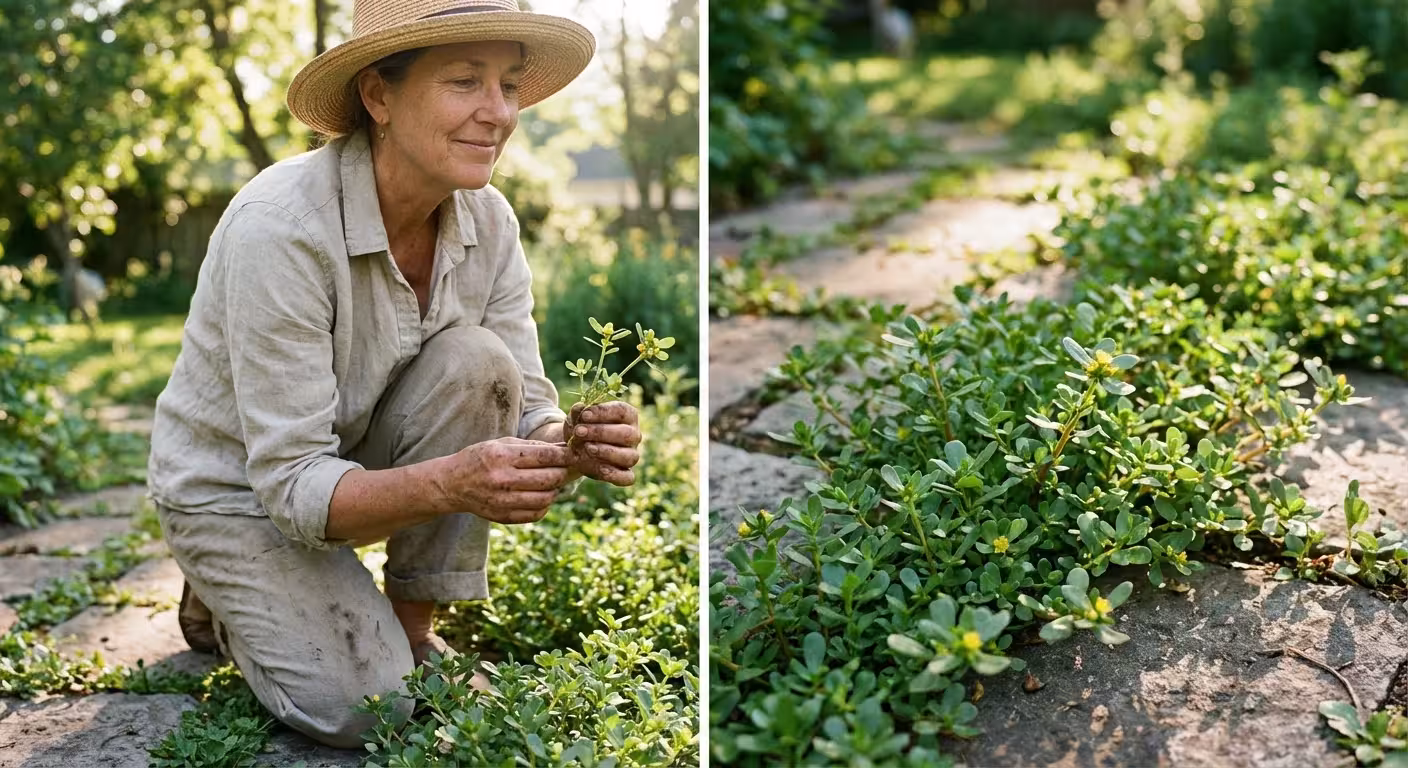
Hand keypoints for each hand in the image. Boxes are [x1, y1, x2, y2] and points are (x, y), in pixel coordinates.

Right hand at [440, 437, 572, 523]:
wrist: (453, 484)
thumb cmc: (481, 458)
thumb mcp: (502, 444)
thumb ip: (532, 447)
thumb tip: (565, 448)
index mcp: (502, 457)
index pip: (545, 456)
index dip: (564, 454)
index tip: (574, 453)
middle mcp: (502, 480)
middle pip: (549, 478)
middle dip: (563, 472)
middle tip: (565, 468)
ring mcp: (502, 501)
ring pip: (546, 498)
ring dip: (555, 490)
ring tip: (551, 482)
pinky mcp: (503, 517)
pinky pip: (536, 514)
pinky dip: (545, 505)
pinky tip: (540, 495)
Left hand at [565, 401, 641, 486]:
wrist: (575, 449)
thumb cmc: (582, 427)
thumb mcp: (577, 417)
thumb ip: (578, 412)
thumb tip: (580, 408)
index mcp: (627, 415)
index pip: (621, 411)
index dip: (603, 412)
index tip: (584, 415)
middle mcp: (633, 435)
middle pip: (626, 434)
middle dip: (601, 432)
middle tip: (579, 432)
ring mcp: (631, 455)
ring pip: (629, 456)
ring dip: (607, 452)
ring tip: (587, 448)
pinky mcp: (625, 473)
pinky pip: (627, 478)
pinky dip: (616, 475)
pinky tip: (601, 470)